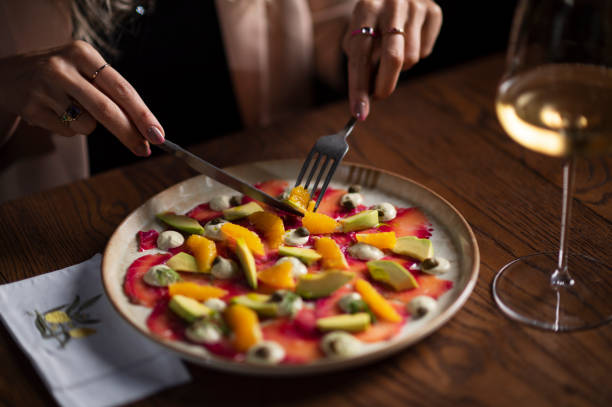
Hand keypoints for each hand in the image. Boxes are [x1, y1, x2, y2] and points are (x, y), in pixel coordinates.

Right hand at [0, 40, 163, 155]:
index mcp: (83, 54)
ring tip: (72, 109)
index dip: (142, 114)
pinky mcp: (32, 107)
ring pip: (87, 125)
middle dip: (129, 134)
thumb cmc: (63, 76)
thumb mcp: (86, 72)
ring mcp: (45, 87)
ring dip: (89, 127)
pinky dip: (69, 129)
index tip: (158, 134)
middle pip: (107, 110)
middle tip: (145, 150)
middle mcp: (63, 67)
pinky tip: (55, 112)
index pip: (122, 88)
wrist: (10, 75)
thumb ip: (113, 96)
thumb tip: (146, 131)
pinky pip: (67, 131)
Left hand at [343, 0, 442, 119]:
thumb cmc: (371, 21)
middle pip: (393, 57)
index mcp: (366, 7)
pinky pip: (425, 52)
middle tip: (378, 97)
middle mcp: (393, 3)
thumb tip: (365, 101)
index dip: (359, 87)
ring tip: (391, 52)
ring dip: (399, 67)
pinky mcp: (434, 11)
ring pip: (410, 58)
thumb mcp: (358, 36)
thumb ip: (360, 65)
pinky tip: (408, 40)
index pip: (361, 55)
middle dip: (384, 85)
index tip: (359, 112)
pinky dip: (415, 54)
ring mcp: (416, 6)